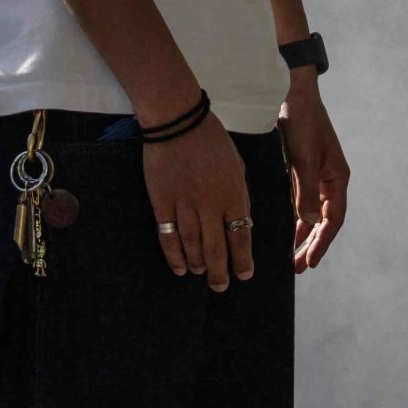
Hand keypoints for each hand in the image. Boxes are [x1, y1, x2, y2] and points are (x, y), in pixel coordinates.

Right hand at [144, 118, 257, 291]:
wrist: (178, 121)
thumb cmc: (211, 139)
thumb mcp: (236, 165)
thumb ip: (238, 194)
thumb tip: (241, 220)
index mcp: (233, 195)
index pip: (241, 237)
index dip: (242, 260)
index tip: (244, 274)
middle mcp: (210, 206)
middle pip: (216, 249)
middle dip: (220, 272)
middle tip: (221, 286)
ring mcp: (184, 206)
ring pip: (193, 246)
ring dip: (198, 265)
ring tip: (201, 274)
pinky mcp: (162, 203)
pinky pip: (168, 236)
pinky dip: (174, 255)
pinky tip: (179, 267)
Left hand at [281, 77, 350, 270]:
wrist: (294, 93)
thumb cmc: (303, 122)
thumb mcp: (303, 159)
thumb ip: (305, 191)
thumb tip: (307, 223)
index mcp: (337, 178)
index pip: (333, 220)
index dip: (322, 243)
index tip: (310, 262)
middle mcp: (331, 179)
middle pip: (324, 220)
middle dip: (313, 244)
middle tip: (300, 267)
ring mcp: (318, 175)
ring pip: (313, 213)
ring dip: (304, 234)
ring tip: (294, 256)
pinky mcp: (304, 169)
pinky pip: (303, 201)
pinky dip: (297, 217)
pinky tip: (288, 230)